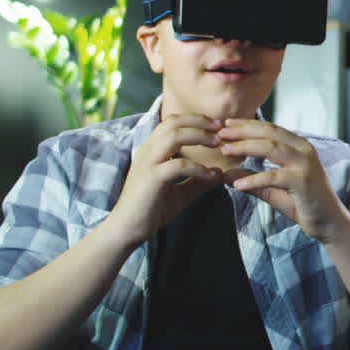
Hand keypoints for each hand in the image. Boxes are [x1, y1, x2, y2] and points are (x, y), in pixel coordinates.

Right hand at [110, 114, 225, 246]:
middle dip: (201, 122)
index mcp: (152, 150)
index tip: (218, 127)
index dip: (197, 120)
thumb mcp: (181, 192)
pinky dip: (198, 168)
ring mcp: (148, 163)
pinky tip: (210, 176)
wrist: (127, 229)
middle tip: (222, 129)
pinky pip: (178, 165)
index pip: (173, 122)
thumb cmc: (152, 210)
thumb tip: (221, 173)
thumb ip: (198, 181)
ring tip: (218, 144)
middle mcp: (148, 151)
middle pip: (174, 122)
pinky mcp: (151, 178)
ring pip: (174, 136)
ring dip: (200, 136)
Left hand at [217, 119, 346, 242]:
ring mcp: (305, 164)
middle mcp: (304, 150)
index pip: (270, 129)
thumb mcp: (275, 189)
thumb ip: (253, 180)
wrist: (329, 222)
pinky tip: (237, 184)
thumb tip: (226, 175)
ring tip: (225, 152)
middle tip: (220, 133)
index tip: (225, 125)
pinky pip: (273, 177)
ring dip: (245, 148)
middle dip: (242, 132)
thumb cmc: (304, 204)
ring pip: (271, 148)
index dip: (247, 125)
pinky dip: (253, 179)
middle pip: (269, 133)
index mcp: (299, 146)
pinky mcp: (302, 181)